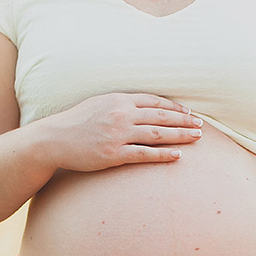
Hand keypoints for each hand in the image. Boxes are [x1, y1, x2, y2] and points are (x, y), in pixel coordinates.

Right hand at [43, 92, 202, 171]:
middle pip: (161, 117)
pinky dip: (163, 155)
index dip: (175, 108)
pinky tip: (178, 156)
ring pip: (158, 135)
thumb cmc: (77, 122)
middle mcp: (121, 114)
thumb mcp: (100, 104)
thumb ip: (122, 104)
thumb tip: (144, 107)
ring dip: (180, 136)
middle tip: (201, 126)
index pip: (155, 102)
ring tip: (196, 138)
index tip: (189, 113)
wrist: (54, 139)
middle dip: (184, 121)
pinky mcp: (113, 154)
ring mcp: (118, 135)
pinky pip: (144, 154)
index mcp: (119, 99)